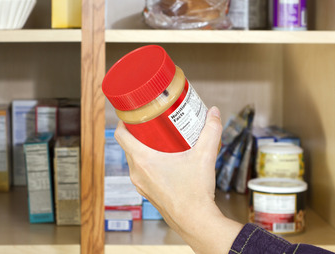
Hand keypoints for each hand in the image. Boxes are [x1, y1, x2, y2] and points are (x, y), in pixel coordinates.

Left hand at [115, 106, 243, 253]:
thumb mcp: (205, 156)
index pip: (121, 136)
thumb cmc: (195, 193)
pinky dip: (149, 163)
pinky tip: (165, 160)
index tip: (131, 113)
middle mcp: (137, 173)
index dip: (123, 121)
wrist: (196, 222)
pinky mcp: (148, 193)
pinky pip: (142, 173)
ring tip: (160, 139)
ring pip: (135, 160)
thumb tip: (213, 113)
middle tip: (152, 122)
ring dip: (144, 148)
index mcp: (143, 161)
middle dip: (138, 132)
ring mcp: (141, 185)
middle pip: (129, 146)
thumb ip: (211, 131)